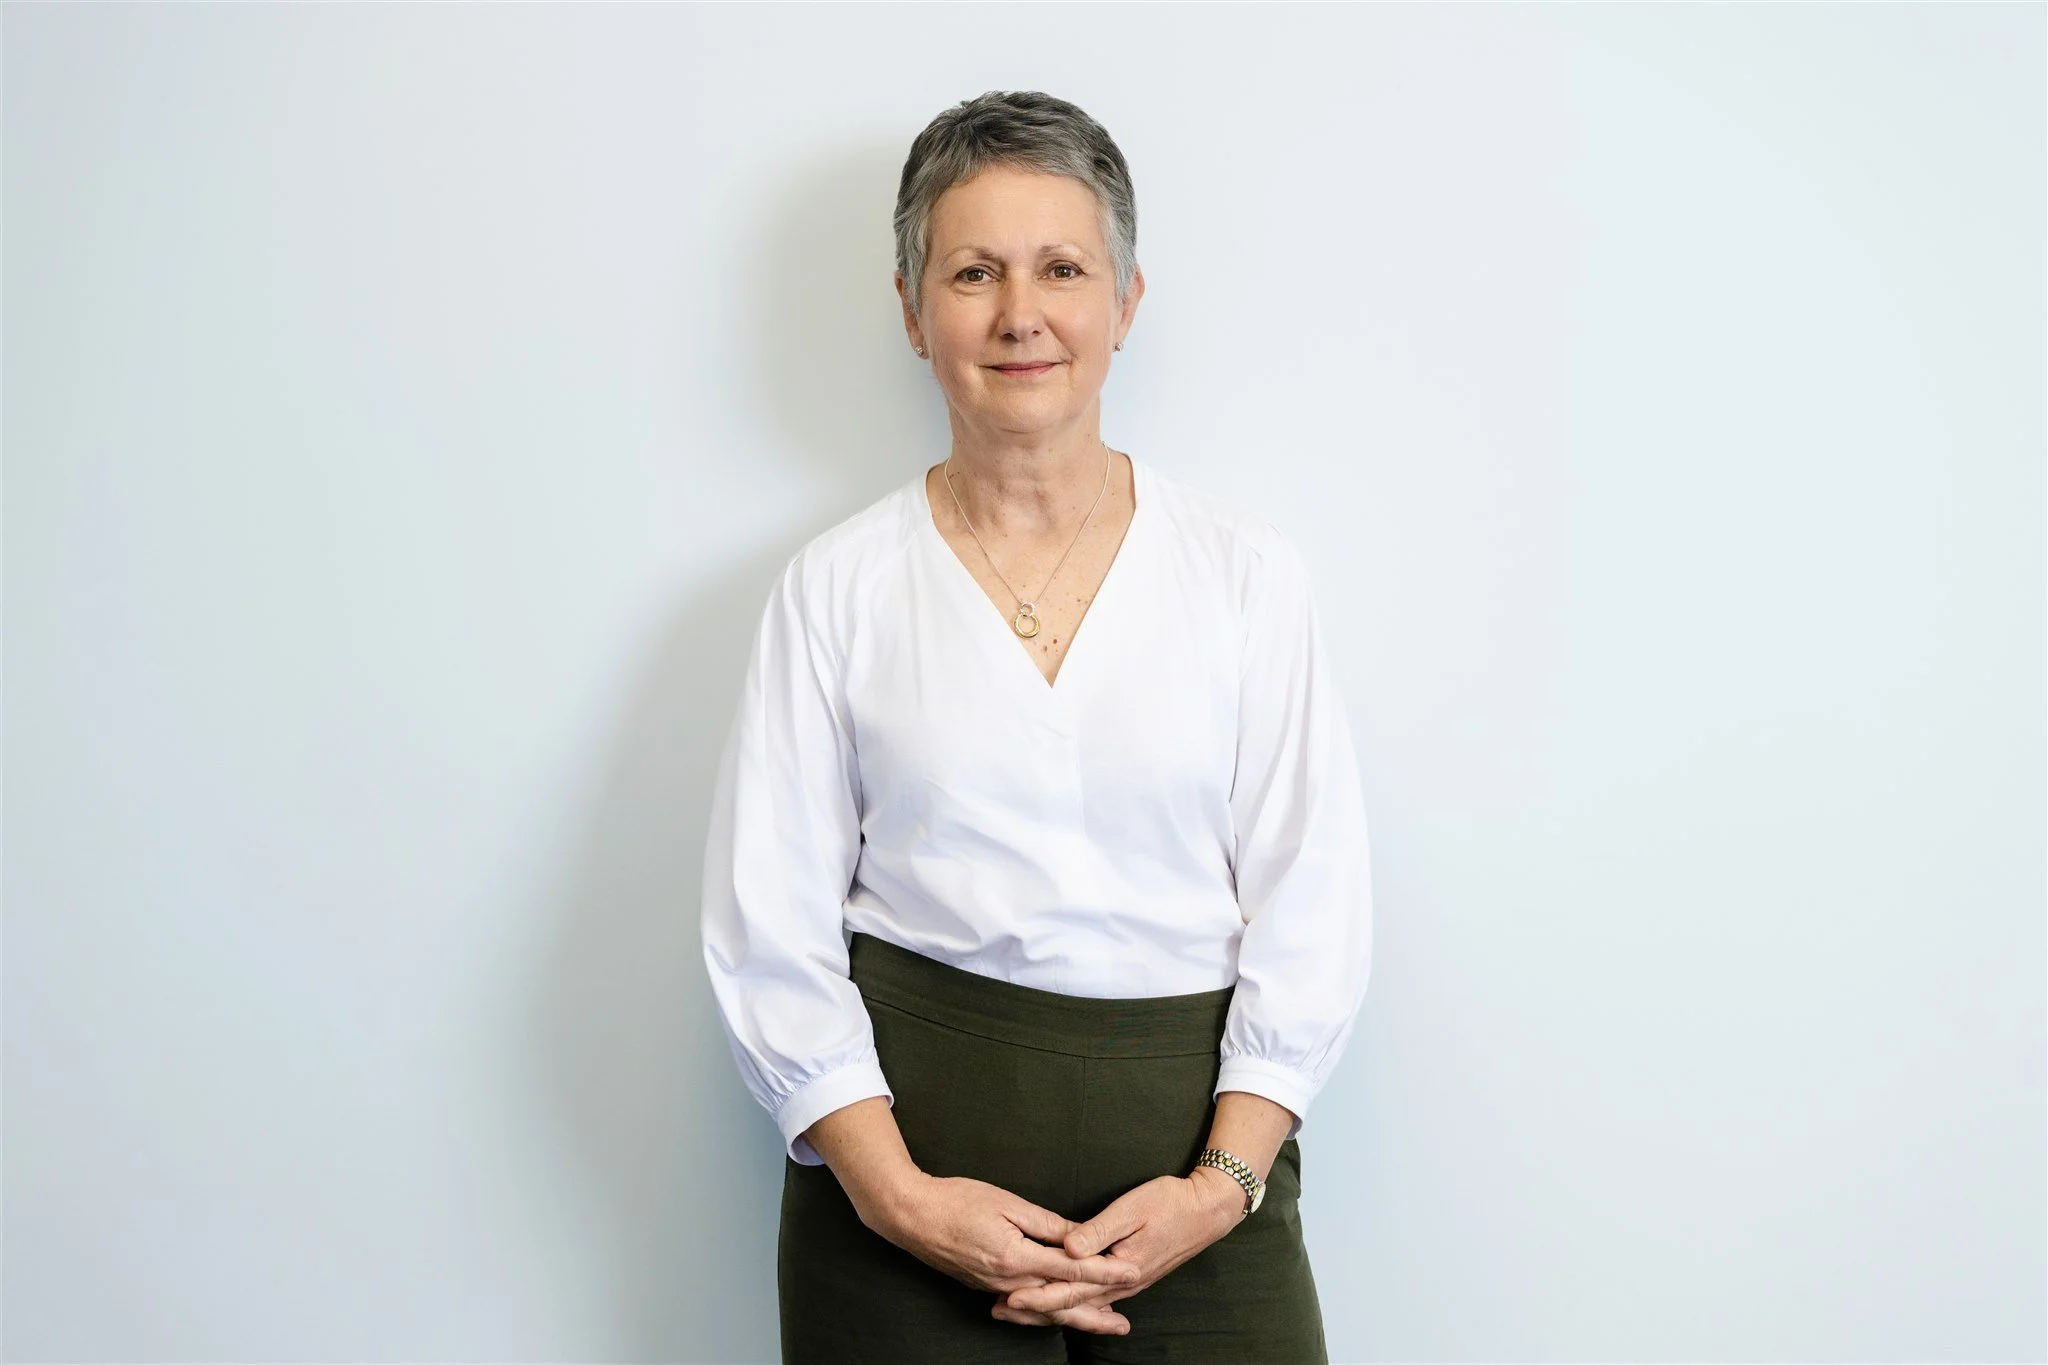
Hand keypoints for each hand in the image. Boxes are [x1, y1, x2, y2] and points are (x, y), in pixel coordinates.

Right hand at [873, 1171, 1141, 1325]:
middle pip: (1059, 1302)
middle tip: (1124, 1325)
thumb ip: (1045, 1223)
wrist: (910, 1216)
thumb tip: (1078, 1236)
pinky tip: (1057, 1313)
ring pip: (1042, 1309)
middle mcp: (1007, 1281)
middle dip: (1094, 1314)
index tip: (1132, 1272)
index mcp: (1015, 1258)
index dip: (1104, 1271)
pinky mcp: (984, 1287)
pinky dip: (1046, 1312)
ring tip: (1101, 1324)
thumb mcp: (1006, 1202)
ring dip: (1073, 1317)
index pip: (1070, 1269)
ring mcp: (994, 1288)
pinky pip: (1023, 1306)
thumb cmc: (957, 1200)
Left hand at [990, 1166, 1246, 1332]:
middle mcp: (1122, 1284)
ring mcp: (1128, 1284)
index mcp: (1117, 1268)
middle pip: (1072, 1304)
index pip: (1069, 1288)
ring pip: (1082, 1305)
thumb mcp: (1131, 1209)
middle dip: (1035, 1308)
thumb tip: (1067, 1248)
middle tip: (1000, 1311)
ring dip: (1051, 1309)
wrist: (1208, 1211)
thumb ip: (1098, 1231)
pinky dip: (1074, 1305)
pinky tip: (1062, 1308)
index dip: (1037, 1295)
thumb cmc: (1169, 1203)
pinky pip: (1096, 1299)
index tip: (1008, 1298)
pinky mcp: (1132, 1277)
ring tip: (1019, 1311)